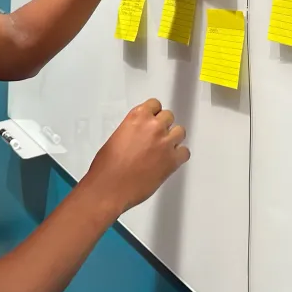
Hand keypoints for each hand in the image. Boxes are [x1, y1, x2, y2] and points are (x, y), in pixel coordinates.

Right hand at [84, 98, 189, 215]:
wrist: (109, 187)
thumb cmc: (107, 167)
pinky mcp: (172, 161)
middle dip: (163, 126)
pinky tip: (171, 160)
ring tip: (165, 148)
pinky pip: (185, 152)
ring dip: (173, 139)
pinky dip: (179, 156)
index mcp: (137, 117)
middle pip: (169, 117)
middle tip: (156, 137)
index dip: (154, 113)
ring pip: (180, 132)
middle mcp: (154, 127)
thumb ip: (133, 131)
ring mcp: (165, 143)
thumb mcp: (117, 137)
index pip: (155, 105)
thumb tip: (140, 136)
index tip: (153, 119)